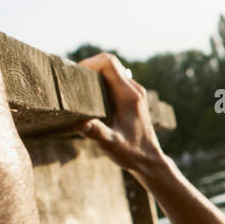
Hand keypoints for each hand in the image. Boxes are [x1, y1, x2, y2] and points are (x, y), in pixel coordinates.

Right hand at [75, 53, 166, 175]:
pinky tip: (92, 100)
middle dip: (89, 68)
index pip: (108, 62)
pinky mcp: (133, 98)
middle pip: (109, 63)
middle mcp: (134, 90)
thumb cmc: (131, 153)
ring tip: (80, 91)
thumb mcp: (111, 145)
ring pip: (113, 71)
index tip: (76, 77)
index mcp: (128, 95)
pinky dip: (102, 83)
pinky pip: (115, 81)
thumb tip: (79, 123)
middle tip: (74, 84)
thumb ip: (96, 132)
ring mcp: (135, 93)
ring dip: (95, 75)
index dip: (89, 63)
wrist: (150, 161)